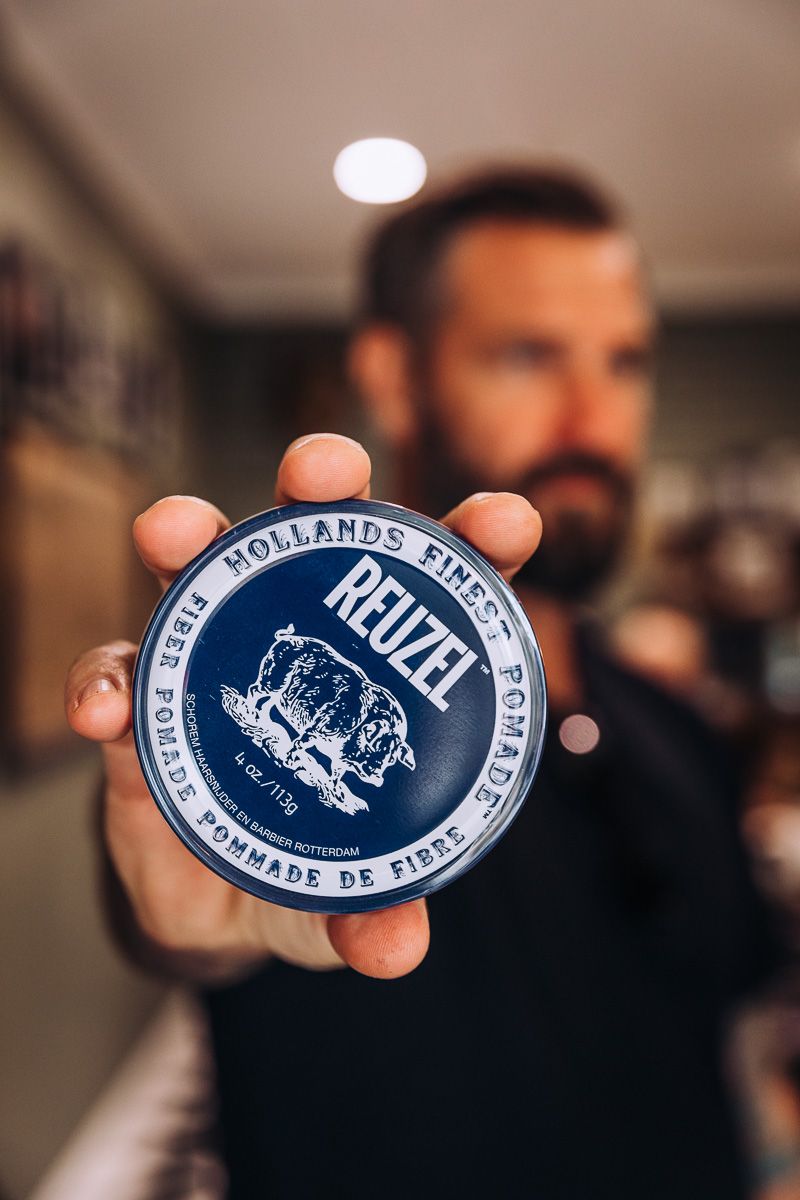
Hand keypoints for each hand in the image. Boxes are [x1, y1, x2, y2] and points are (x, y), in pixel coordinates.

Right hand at [65, 434, 540, 981]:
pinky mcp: (146, 699)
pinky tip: (101, 711)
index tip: (505, 522)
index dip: (475, 539)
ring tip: (175, 535)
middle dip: (323, 481)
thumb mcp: (345, 896)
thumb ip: (374, 914)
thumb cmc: (308, 867)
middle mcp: (302, 635)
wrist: (211, 898)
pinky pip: (117, 671)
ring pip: (203, 568)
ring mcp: (218, 655)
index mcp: (382, 665)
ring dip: (190, 535)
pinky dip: (105, 681)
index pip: (439, 587)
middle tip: (320, 469)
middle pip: (317, 532)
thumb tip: (395, 948)